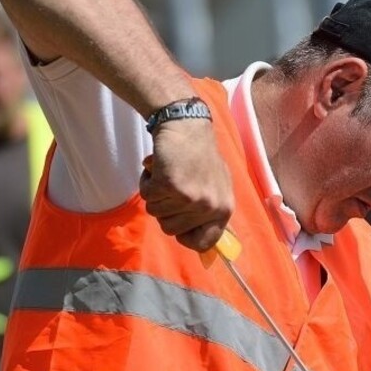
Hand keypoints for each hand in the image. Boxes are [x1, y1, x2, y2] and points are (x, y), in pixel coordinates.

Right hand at [139, 117, 233, 251]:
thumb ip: (210, 213)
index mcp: (224, 209)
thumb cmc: (199, 156)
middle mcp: (209, 206)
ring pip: (156, 213)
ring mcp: (190, 197)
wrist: (187, 126)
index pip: (205, 244)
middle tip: (173, 187)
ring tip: (167, 174)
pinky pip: (147, 196)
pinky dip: (146, 182)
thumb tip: (206, 244)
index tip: (179, 227)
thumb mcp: (216, 186)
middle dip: (165, 210)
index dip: (186, 237)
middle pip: (170, 230)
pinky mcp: (170, 186)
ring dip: (155, 194)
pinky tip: (157, 168)